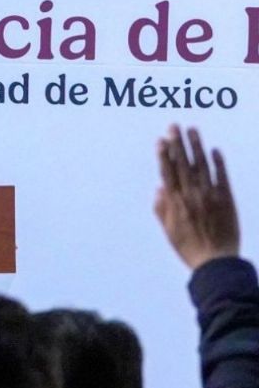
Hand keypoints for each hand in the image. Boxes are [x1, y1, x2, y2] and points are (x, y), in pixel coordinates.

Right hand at [155, 125, 239, 269]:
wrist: (216, 261)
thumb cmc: (189, 247)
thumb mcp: (169, 230)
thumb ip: (162, 208)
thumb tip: (159, 188)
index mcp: (175, 202)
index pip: (168, 172)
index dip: (164, 155)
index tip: (161, 140)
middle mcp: (191, 195)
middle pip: (183, 164)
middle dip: (177, 144)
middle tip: (174, 126)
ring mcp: (210, 195)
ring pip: (201, 166)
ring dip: (196, 147)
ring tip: (192, 130)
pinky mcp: (226, 199)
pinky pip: (221, 177)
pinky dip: (218, 163)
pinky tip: (214, 150)